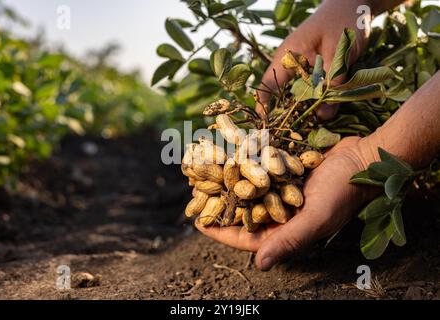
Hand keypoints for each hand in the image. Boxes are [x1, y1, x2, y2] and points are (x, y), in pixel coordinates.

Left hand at [196, 137, 378, 270]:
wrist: (362, 158)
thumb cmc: (343, 191)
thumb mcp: (316, 218)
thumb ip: (288, 240)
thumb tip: (260, 265)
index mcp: (287, 231)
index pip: (247, 237)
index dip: (222, 231)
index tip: (198, 223)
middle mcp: (282, 213)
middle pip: (243, 213)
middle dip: (220, 204)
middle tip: (195, 195)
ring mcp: (282, 192)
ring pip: (248, 191)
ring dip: (228, 183)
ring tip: (206, 174)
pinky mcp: (285, 172)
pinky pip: (259, 172)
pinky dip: (243, 165)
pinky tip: (228, 156)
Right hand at [256, 0, 370, 118]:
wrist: (356, 2)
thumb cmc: (344, 19)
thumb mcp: (339, 52)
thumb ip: (332, 83)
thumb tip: (323, 116)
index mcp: (287, 56)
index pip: (267, 85)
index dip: (264, 107)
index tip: (267, 127)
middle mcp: (291, 64)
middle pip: (282, 94)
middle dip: (287, 115)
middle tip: (293, 135)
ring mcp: (303, 66)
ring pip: (299, 94)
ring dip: (305, 110)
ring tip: (311, 127)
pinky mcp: (316, 69)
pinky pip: (313, 89)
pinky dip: (318, 101)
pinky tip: (325, 112)